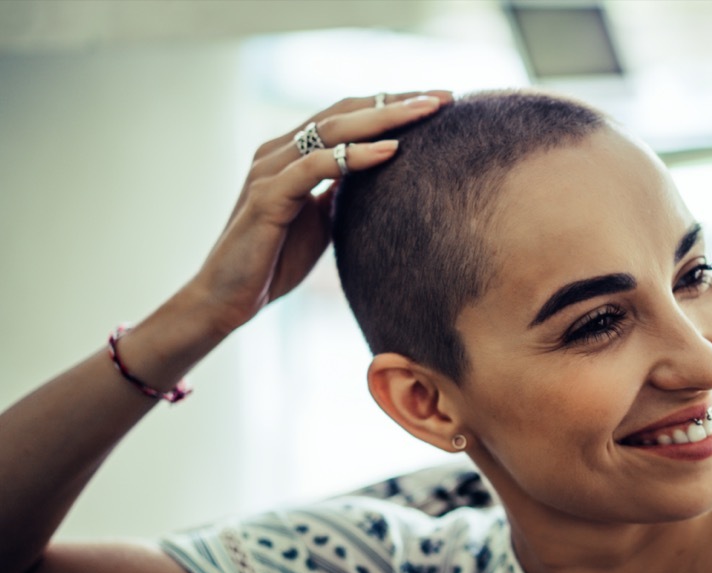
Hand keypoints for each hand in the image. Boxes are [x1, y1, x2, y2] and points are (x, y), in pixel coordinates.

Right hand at [185, 91, 452, 336]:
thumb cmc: (274, 261)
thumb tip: (378, 175)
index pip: (349, 116)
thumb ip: (341, 193)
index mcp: (292, 154)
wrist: (229, 299)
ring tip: (426, 113)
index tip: (440, 103)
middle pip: (346, 112)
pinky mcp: (267, 196)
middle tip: (445, 97)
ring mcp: (270, 170)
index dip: (392, 106)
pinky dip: (355, 156)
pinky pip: (316, 166)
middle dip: (397, 102)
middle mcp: (279, 152)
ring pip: (333, 129)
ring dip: (384, 119)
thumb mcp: (320, 221)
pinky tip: (391, 151)